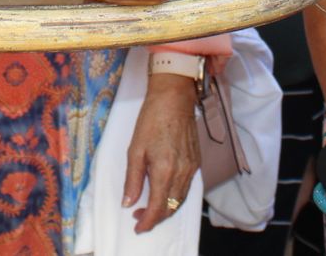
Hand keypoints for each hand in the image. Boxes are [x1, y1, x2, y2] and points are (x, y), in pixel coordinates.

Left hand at [124, 73, 199, 233]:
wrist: (174, 99)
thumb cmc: (151, 120)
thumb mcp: (135, 150)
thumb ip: (132, 179)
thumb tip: (128, 203)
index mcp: (164, 171)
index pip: (158, 208)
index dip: (147, 222)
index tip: (137, 226)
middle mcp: (182, 173)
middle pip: (171, 208)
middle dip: (155, 218)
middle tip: (139, 217)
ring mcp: (192, 168)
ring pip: (180, 200)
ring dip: (165, 208)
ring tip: (148, 207)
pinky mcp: (197, 162)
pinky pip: (187, 188)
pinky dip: (175, 197)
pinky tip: (163, 192)